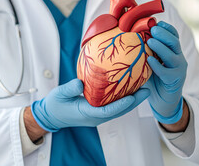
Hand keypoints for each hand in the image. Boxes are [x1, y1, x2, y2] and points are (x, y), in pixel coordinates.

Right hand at [31, 79, 150, 131]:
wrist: (51, 115)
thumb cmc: (55, 105)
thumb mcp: (59, 94)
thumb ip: (70, 89)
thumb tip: (80, 82)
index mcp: (88, 114)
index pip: (109, 111)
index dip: (122, 104)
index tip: (133, 96)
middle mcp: (96, 116)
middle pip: (119, 110)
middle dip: (134, 101)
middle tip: (147, 89)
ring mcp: (98, 115)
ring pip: (119, 109)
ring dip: (132, 99)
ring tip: (143, 87)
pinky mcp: (98, 111)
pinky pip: (114, 106)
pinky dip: (124, 98)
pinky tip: (130, 88)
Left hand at [143, 21, 186, 123]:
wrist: (162, 100)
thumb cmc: (152, 78)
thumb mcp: (146, 60)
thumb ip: (142, 49)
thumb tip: (124, 33)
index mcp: (172, 50)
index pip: (173, 34)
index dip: (166, 27)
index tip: (155, 22)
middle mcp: (178, 57)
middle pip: (174, 41)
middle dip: (164, 34)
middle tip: (152, 29)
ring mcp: (178, 68)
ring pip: (172, 55)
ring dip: (161, 47)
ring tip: (150, 41)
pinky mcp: (175, 80)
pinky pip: (166, 72)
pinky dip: (158, 66)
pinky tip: (149, 60)